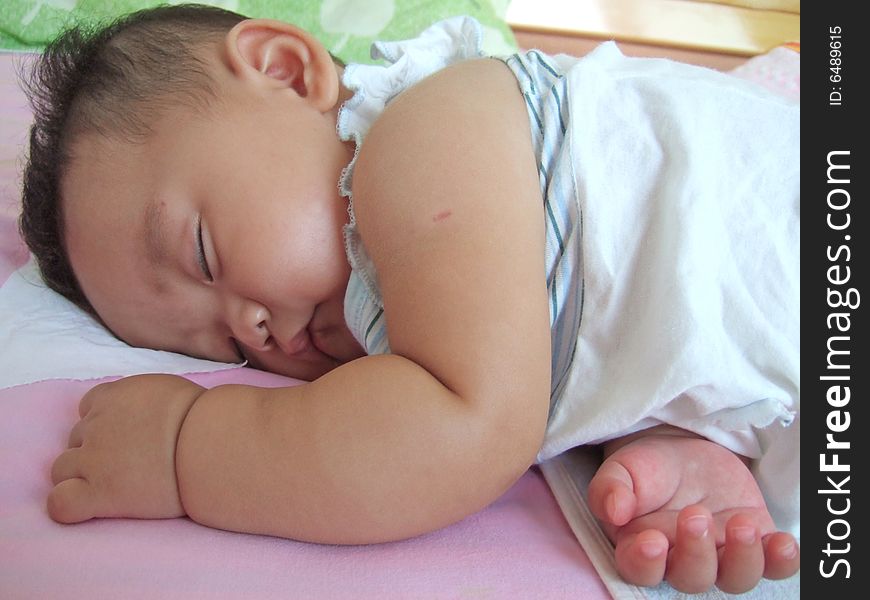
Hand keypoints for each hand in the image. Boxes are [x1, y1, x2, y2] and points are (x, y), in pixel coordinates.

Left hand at [48, 374, 203, 523]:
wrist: (209, 444)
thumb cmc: (205, 419)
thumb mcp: (173, 393)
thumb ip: (149, 402)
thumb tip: (153, 416)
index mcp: (114, 396)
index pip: (88, 408)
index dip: (103, 424)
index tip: (126, 437)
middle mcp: (97, 424)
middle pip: (76, 439)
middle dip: (96, 450)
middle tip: (129, 464)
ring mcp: (94, 459)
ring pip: (62, 469)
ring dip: (82, 476)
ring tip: (117, 486)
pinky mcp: (99, 492)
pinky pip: (60, 503)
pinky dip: (68, 504)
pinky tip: (88, 507)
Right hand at [587, 429, 799, 593]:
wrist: (683, 451)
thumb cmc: (646, 468)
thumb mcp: (621, 469)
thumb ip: (610, 488)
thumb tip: (613, 511)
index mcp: (641, 547)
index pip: (640, 570)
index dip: (646, 563)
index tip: (653, 539)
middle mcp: (682, 560)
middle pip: (691, 578)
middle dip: (696, 553)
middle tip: (695, 515)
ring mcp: (721, 554)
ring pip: (735, 579)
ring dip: (743, 559)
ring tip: (742, 525)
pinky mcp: (754, 541)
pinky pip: (774, 565)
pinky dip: (783, 561)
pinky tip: (785, 543)